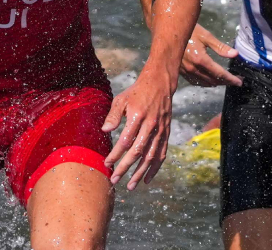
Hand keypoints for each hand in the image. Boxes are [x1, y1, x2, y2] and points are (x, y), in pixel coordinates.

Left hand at [102, 67, 174, 190]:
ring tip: (131, 186)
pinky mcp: (166, 133)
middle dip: (125, 168)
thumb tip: (105, 131)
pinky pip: (162, 154)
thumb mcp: (122, 99)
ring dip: (140, 173)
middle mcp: (151, 125)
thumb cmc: (137, 92)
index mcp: (138, 116)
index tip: (107, 163)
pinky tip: (147, 179)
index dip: (116, 154)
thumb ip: (113, 116)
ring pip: (151, 156)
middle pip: (138, 152)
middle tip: (115, 179)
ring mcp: (160, 130)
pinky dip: (155, 168)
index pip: (125, 140)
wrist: (160, 84)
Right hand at [179, 25, 242, 86]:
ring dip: (216, 83)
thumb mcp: (206, 36)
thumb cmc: (188, 31)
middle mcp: (193, 68)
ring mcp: (185, 71)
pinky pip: (195, 82)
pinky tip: (209, 81)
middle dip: (226, 82)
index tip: (240, 82)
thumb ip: (220, 47)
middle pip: (213, 80)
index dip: (231, 79)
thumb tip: (235, 54)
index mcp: (200, 59)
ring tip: (225, 81)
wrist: (168, 32)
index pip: (220, 73)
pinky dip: (205, 83)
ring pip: (204, 83)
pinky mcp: (180, 71)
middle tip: (235, 81)